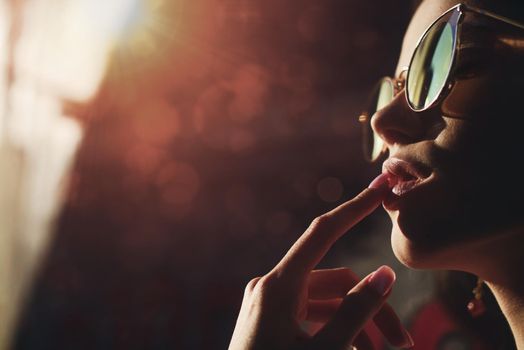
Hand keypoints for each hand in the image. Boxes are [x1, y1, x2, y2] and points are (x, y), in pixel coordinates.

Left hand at [229, 177, 413, 349]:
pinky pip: (308, 313)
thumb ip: (355, 311)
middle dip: (371, 307)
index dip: (354, 208)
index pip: (323, 233)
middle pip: (335, 282)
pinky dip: (333, 327)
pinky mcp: (269, 317)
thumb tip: (385, 274)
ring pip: (324, 300)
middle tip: (402, 342)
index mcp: (278, 286)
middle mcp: (271, 286)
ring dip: (355, 323)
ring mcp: (268, 302)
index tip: (379, 189)